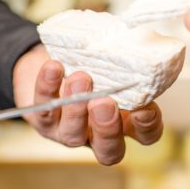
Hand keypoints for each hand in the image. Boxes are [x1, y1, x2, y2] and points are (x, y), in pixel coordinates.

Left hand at [13, 45, 163, 164]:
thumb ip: (126, 61)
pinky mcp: (42, 120)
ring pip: (73, 134)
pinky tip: (53, 68)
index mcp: (125, 121)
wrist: (52, 63)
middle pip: (108, 150)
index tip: (145, 107)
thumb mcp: (112, 63)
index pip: (145, 135)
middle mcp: (97, 133)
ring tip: (79, 78)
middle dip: (107, 128)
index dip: (147, 126)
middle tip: (104, 103)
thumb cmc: (90, 64)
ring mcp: (68, 131)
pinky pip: (43, 110)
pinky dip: (47, 87)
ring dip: (76, 107)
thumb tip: (137, 38)